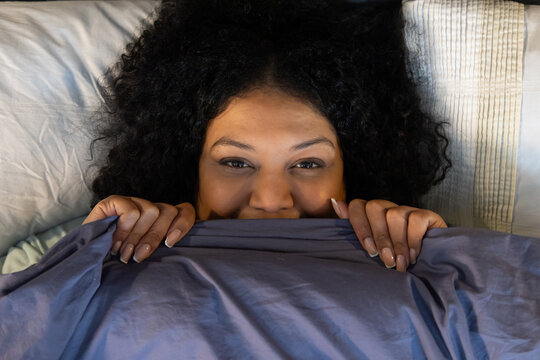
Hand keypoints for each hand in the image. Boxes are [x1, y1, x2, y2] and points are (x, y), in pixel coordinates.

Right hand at [83, 195, 195, 262]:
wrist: (84, 262)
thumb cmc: (117, 264)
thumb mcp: (146, 257)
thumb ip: (162, 248)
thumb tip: (178, 248)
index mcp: (161, 220)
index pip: (184, 211)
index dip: (182, 224)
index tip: (170, 243)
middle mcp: (148, 208)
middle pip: (168, 212)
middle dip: (153, 238)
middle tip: (136, 257)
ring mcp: (131, 202)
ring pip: (152, 211)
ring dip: (137, 236)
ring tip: (123, 252)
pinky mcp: (113, 202)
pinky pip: (130, 211)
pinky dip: (125, 229)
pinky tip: (114, 242)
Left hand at [331, 198, 445, 271]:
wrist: (431, 265)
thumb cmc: (394, 258)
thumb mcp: (372, 247)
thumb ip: (354, 227)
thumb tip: (335, 203)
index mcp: (371, 214)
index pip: (357, 206)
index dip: (361, 227)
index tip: (369, 251)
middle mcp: (388, 208)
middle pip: (375, 208)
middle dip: (380, 237)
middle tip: (386, 260)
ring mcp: (407, 210)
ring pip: (394, 214)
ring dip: (397, 243)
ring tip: (401, 263)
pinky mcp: (427, 215)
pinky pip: (416, 219)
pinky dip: (413, 240)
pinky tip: (413, 256)